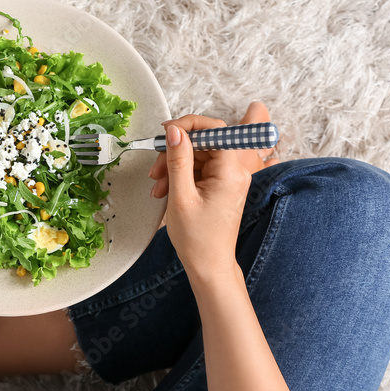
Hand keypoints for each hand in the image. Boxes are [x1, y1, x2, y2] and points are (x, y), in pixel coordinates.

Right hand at [148, 103, 277, 278]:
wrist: (208, 265)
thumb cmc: (197, 238)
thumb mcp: (180, 196)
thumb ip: (178, 159)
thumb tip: (175, 131)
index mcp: (230, 171)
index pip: (215, 129)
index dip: (189, 125)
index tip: (167, 131)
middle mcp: (234, 171)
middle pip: (202, 142)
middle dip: (175, 151)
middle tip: (155, 168)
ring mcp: (227, 178)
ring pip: (196, 155)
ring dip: (173, 166)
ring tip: (157, 185)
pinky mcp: (219, 185)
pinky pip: (197, 169)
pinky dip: (178, 176)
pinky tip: (164, 190)